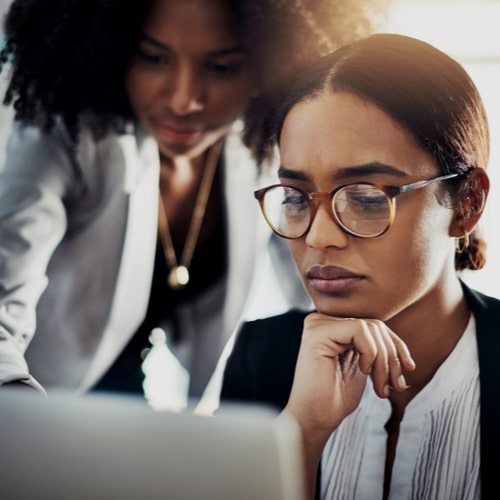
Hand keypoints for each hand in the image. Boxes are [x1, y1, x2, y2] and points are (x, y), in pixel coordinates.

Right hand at [284, 313, 414, 455]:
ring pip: (370, 327)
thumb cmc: (336, 398)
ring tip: (382, 387)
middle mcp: (321, 320)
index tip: (408, 369)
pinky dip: (371, 353)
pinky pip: (359, 330)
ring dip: (384, 360)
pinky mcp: (317, 333)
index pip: (372, 324)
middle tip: (395, 385)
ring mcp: (317, 324)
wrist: (314, 420)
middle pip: (374, 325)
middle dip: (392, 356)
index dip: (396, 346)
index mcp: (330, 326)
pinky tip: (364, 372)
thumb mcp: (362, 366)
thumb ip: (372, 346)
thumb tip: (398, 340)